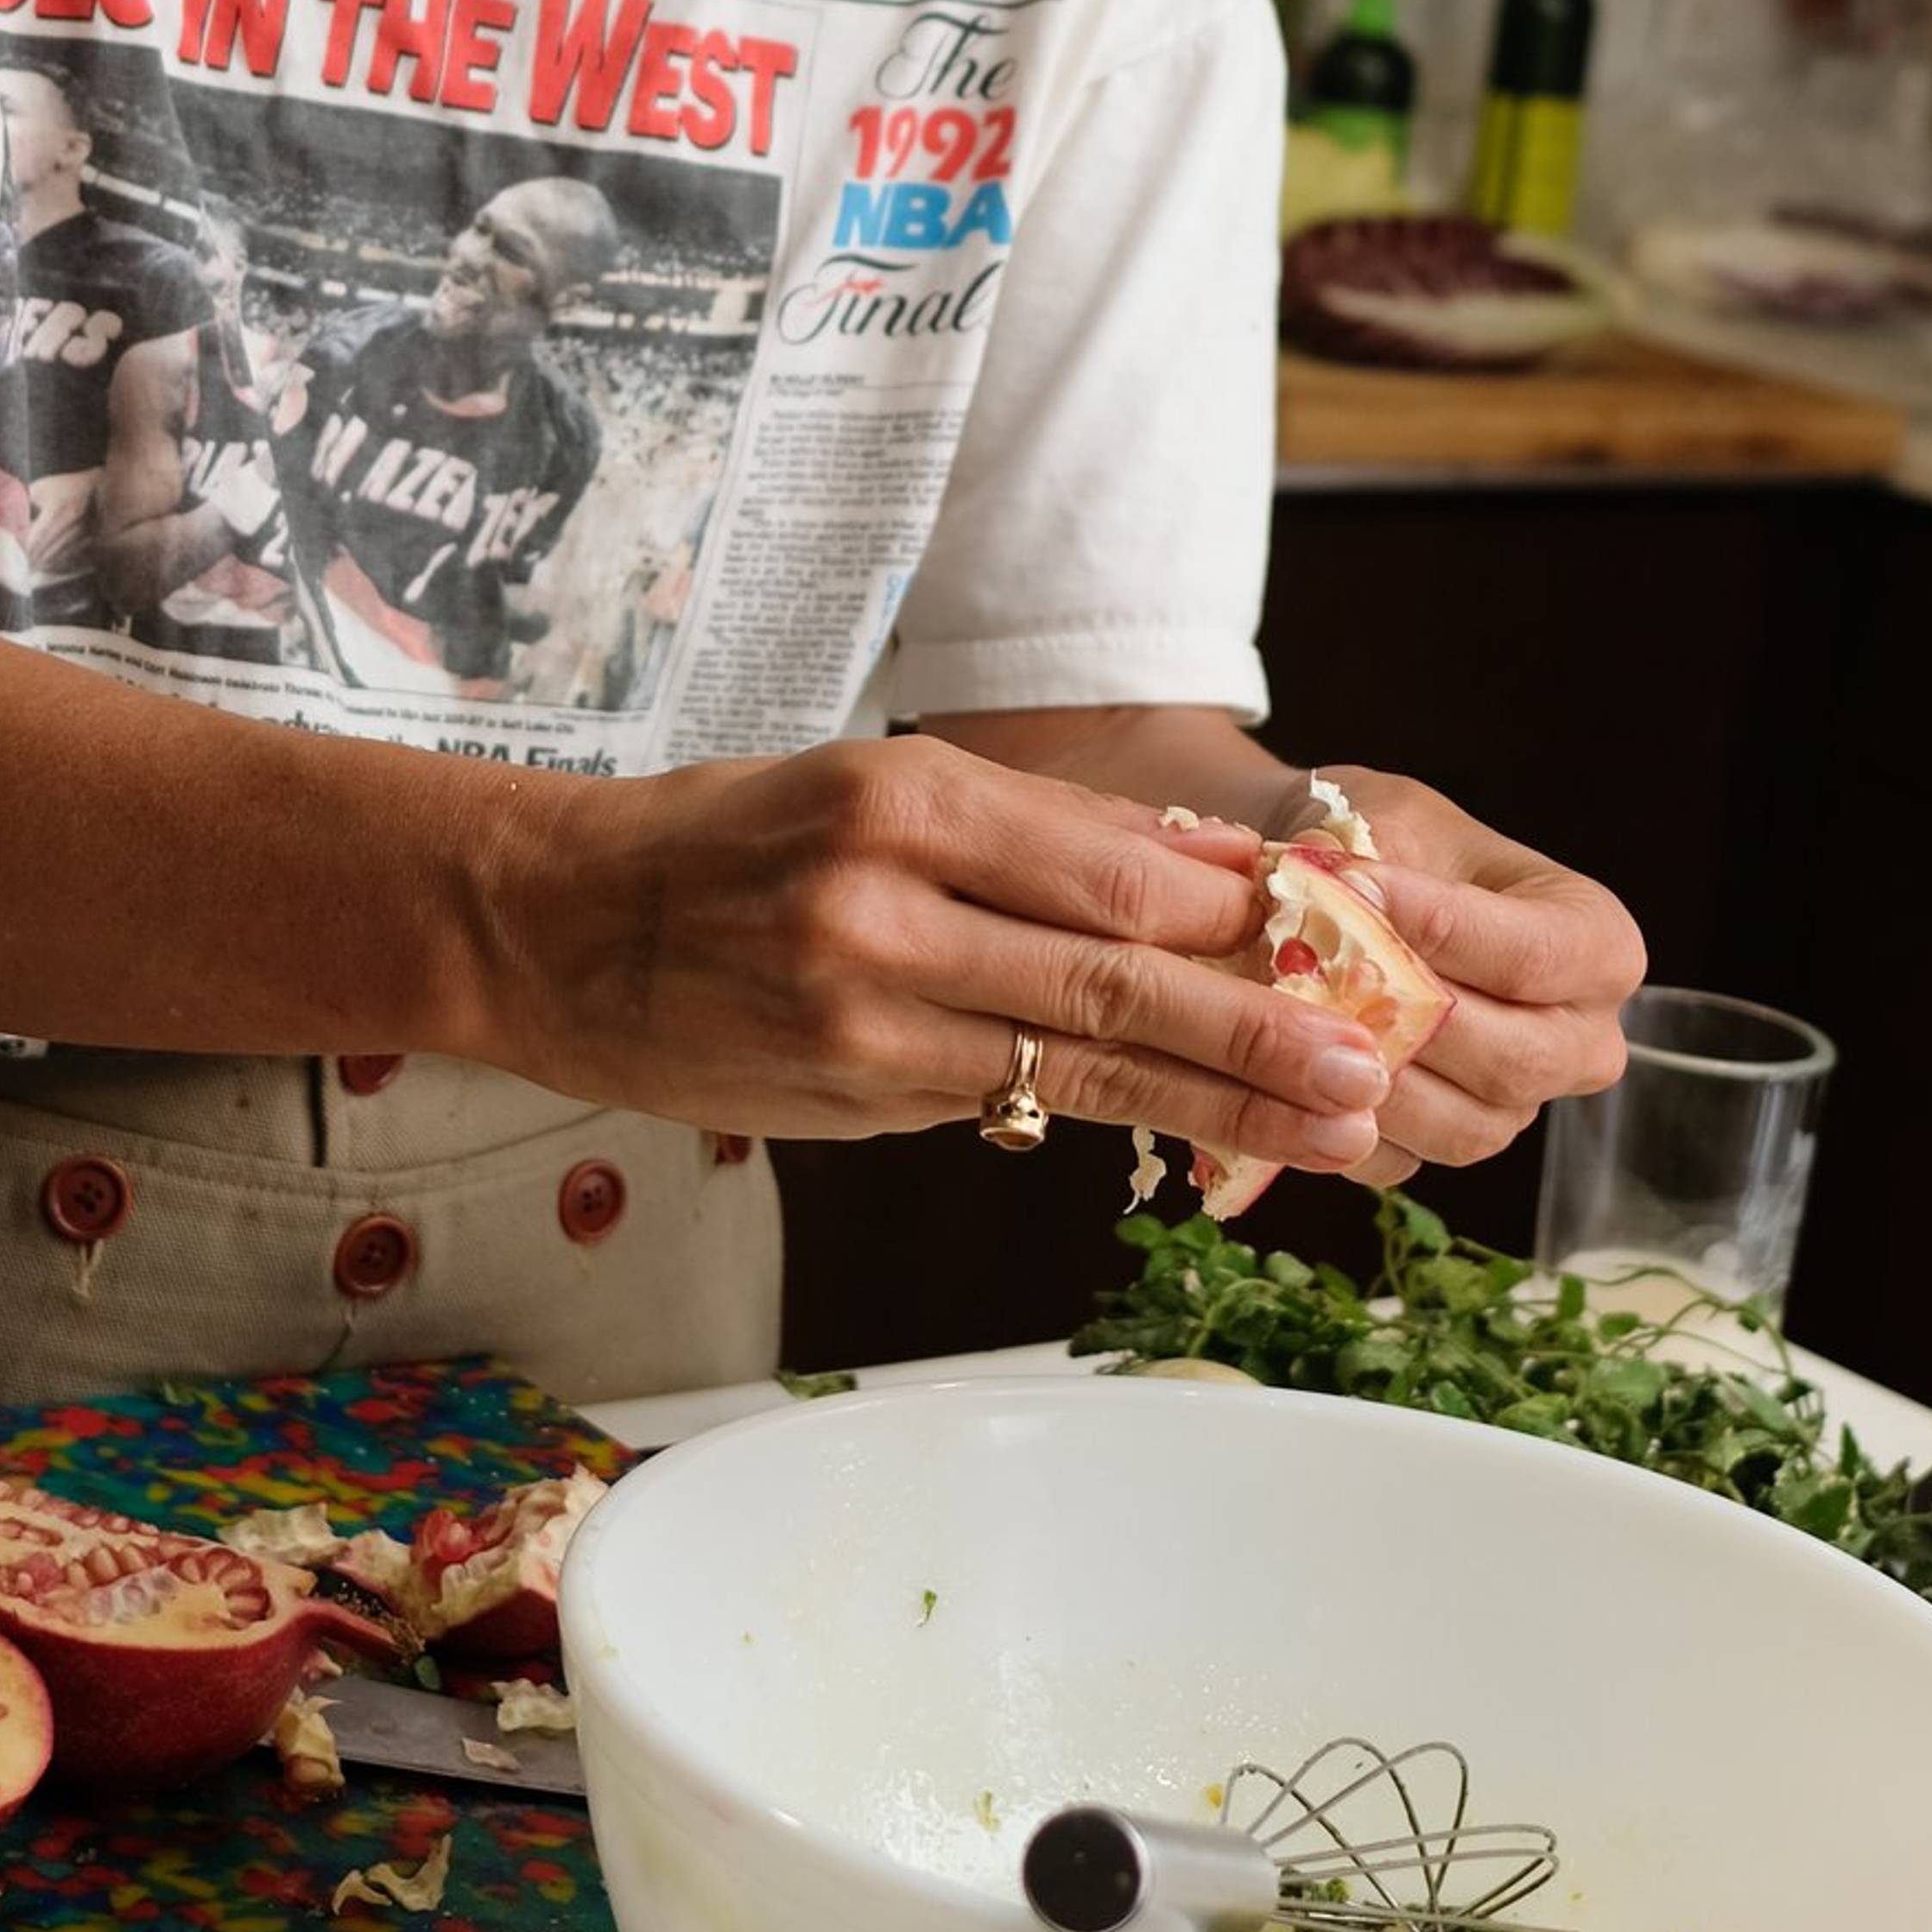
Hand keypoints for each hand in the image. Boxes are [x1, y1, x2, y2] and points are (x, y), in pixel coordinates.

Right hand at [488, 735, 1406, 1178]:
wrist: (554, 922)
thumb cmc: (724, 847)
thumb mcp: (872, 791)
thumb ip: (1028, 841)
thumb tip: (1205, 879)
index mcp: (907, 794)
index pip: (1113, 864)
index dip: (1243, 910)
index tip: (1350, 933)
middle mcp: (887, 896)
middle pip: (1115, 970)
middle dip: (1264, 1021)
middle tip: (1377, 1053)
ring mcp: (863, 1007)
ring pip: (1077, 1057)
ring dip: (1224, 1094)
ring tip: (1337, 1118)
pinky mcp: (846, 1090)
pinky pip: (1005, 1105)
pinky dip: (1113, 1120)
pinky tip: (1202, 1139)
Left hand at [1314, 766, 1641, 1189]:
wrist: (1346, 890)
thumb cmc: (1391, 848)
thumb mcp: (1391, 817)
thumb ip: (1370, 851)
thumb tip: (1327, 887)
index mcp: (1596, 944)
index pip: (1535, 956)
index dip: (1444, 929)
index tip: (1353, 885)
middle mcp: (1581, 1038)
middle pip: (1514, 1059)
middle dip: (1410, 1018)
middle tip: (1319, 966)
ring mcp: (1519, 1104)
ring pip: (1462, 1125)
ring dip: (1372, 1075)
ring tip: (1297, 1012)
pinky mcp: (1447, 1143)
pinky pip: (1402, 1159)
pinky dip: (1338, 1120)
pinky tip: (1288, 1066)